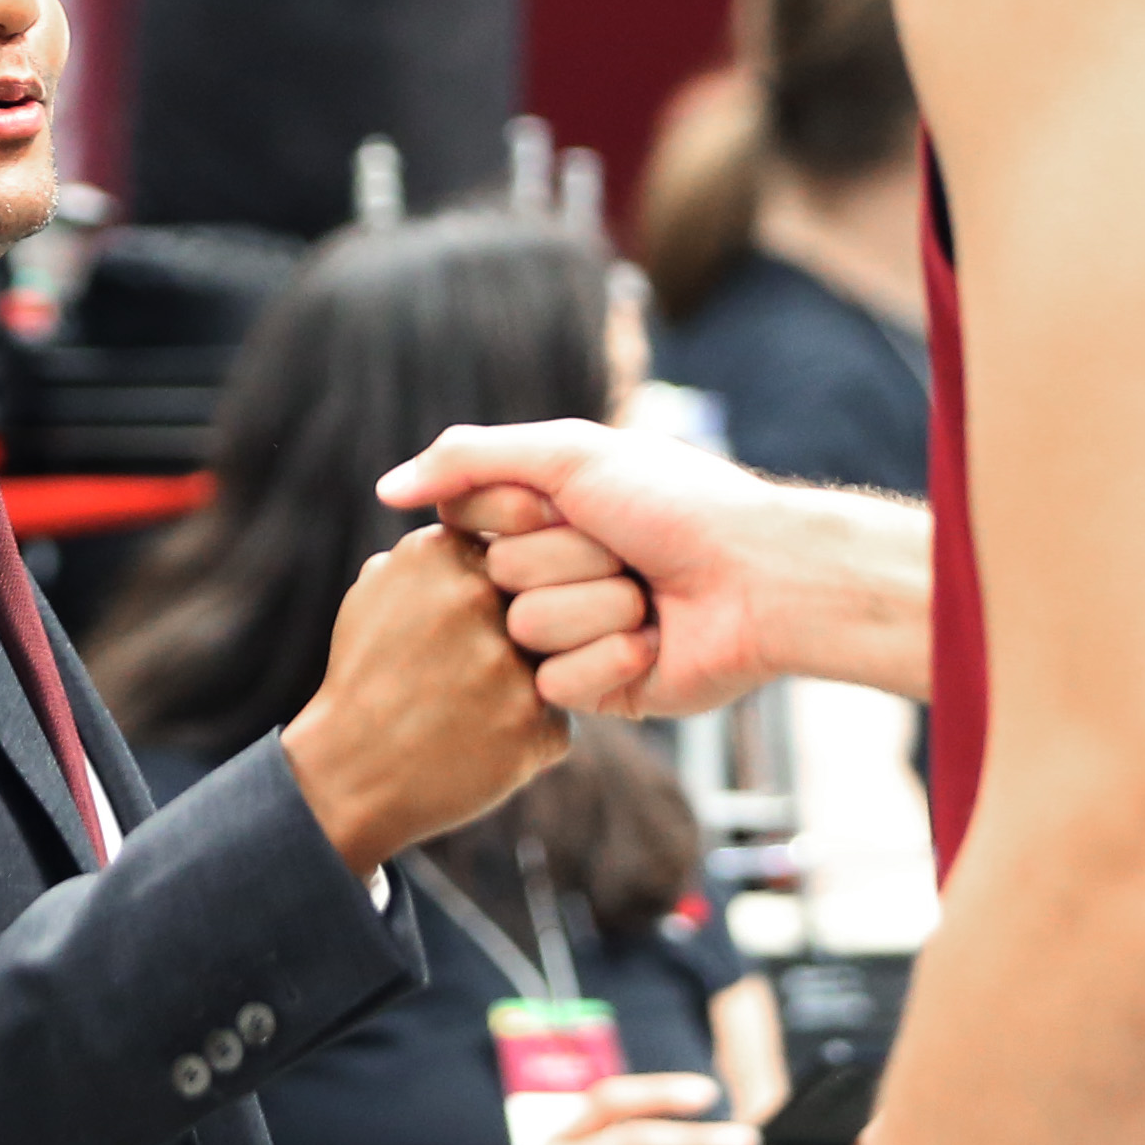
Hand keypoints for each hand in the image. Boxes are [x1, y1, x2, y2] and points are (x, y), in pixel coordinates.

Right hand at [282, 524, 565, 876]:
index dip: (520, 566)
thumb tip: (480, 511)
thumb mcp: (381, 584)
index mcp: (441, 552)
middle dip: (545, 610)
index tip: (502, 592)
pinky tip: (492, 735)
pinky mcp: (535, 725)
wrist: (349, 774)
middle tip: (495, 650)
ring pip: (572, 644)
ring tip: (488, 694)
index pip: (522, 529)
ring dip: (546, 667)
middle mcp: (479, 598)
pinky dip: (534, 723)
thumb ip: (437, 546)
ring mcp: (509, 663)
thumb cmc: (367, 673)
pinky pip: (564, 707)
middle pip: (557, 582)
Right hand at [374, 420, 786, 717]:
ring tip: (649, 598)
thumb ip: (469, 459)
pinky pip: (555, 683)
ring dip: (595, 608)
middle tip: (627, 551)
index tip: (568, 506)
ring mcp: (567, 633)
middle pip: (493, 577)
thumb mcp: (571, 454)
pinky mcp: (592, 690)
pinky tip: (653, 644)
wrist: (760, 578)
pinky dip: (610, 658)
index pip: (462, 519)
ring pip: (524, 631)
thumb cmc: (675, 504)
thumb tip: (384, 490)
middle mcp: (546, 572)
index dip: (513, 515)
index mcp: (537, 514)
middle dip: (568, 559)